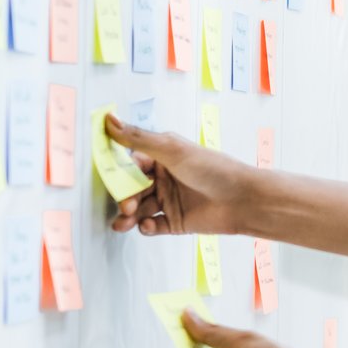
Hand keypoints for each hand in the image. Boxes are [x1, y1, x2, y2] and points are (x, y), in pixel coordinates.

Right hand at [106, 114, 256, 235]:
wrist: (242, 199)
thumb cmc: (212, 169)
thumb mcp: (172, 149)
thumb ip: (138, 138)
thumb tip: (109, 120)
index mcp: (163, 157)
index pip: (132, 162)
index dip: (118, 170)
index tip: (105, 176)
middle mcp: (164, 178)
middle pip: (133, 188)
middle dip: (124, 197)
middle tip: (126, 205)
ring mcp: (170, 201)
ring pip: (139, 209)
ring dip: (129, 215)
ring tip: (124, 221)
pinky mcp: (176, 222)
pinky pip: (153, 226)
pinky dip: (146, 227)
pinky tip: (148, 225)